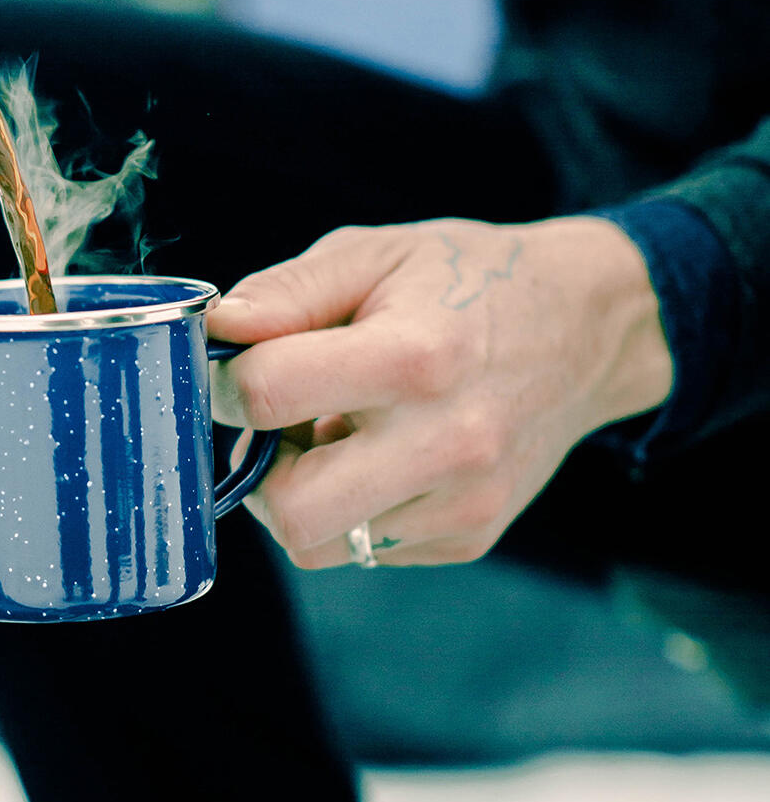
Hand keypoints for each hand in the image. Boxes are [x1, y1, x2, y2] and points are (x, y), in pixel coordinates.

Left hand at [209, 216, 672, 567]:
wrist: (587, 327)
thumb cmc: (467, 282)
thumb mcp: (375, 254)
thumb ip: (286, 292)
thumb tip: (214, 333)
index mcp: (414, 356)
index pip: (268, 394)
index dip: (226, 383)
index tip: (235, 370)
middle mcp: (445, 442)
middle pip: (290, 509)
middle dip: (258, 469)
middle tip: (277, 424)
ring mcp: (463, 502)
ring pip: (320, 543)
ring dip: (302, 494)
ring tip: (335, 435)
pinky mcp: (471, 536)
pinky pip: (366, 547)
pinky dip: (350, 508)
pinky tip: (381, 454)